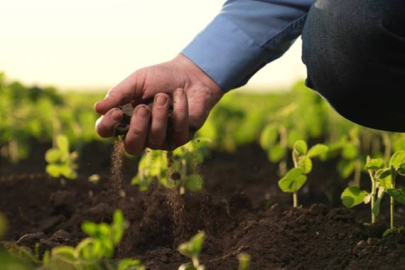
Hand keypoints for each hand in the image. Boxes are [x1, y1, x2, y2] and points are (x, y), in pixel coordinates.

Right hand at [94, 54, 222, 154]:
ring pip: (155, 140)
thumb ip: (119, 93)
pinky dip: (179, 110)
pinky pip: (177, 132)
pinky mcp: (181, 138)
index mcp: (124, 118)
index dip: (107, 126)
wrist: (191, 74)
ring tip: (164, 96)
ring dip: (159, 116)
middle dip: (137, 128)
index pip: (106, 131)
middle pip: (131, 147)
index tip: (115, 112)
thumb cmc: (161, 77)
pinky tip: (180, 95)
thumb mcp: (137, 80)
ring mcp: (162, 139)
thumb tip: (98, 108)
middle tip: (143, 108)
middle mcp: (141, 133)